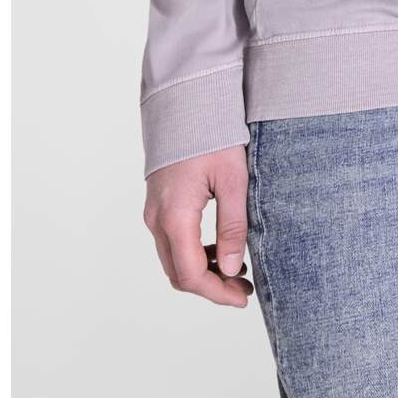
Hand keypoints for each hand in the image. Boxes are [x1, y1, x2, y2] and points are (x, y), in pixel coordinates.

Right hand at [143, 145, 253, 306]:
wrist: (188, 101)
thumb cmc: (213, 134)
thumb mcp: (233, 180)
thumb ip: (232, 226)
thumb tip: (233, 269)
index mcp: (175, 217)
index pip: (192, 274)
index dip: (217, 293)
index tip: (242, 297)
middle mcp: (157, 220)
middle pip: (179, 273)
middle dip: (211, 286)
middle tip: (244, 287)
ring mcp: (154, 212)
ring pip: (174, 259)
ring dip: (203, 270)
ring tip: (238, 268)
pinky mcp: (159, 204)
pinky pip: (172, 241)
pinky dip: (194, 253)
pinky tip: (220, 247)